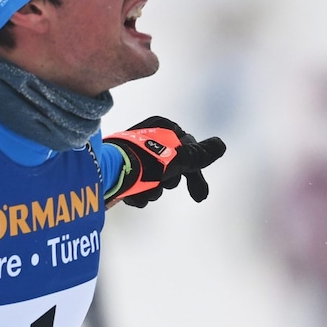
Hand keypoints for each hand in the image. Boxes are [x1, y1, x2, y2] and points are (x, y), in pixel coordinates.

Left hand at [106, 116, 226, 206]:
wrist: (106, 172)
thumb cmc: (144, 162)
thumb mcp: (180, 158)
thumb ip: (201, 155)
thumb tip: (221, 145)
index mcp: (163, 128)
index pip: (188, 152)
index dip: (194, 175)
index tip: (199, 197)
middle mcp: (147, 138)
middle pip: (171, 169)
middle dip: (167, 183)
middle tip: (161, 182)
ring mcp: (132, 155)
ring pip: (153, 181)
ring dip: (151, 191)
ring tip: (143, 190)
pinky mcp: (120, 172)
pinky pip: (136, 187)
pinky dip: (137, 195)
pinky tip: (132, 195)